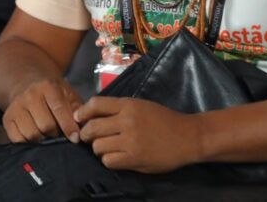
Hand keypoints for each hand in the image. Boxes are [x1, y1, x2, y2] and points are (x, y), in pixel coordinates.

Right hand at [3, 78, 82, 143]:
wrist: (26, 83)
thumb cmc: (52, 93)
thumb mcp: (67, 94)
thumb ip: (77, 107)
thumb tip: (82, 124)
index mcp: (48, 87)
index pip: (59, 110)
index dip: (69, 126)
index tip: (75, 138)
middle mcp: (30, 95)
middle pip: (45, 125)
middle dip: (56, 134)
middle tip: (59, 133)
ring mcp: (16, 107)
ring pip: (32, 134)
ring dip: (42, 140)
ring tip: (47, 135)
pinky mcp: (7, 119)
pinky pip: (18, 140)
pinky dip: (28, 143)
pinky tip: (35, 137)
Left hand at [76, 96, 200, 173]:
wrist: (187, 137)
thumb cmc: (164, 120)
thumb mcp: (142, 106)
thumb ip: (120, 110)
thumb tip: (94, 116)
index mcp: (128, 105)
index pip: (96, 104)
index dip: (83, 112)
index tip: (79, 119)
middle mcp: (127, 121)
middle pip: (92, 128)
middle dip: (86, 135)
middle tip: (90, 138)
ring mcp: (130, 141)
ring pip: (98, 146)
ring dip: (99, 149)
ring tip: (107, 148)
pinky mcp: (134, 158)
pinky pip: (109, 161)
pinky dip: (109, 160)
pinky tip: (117, 157)